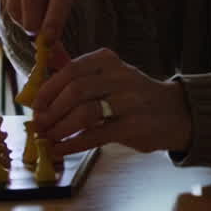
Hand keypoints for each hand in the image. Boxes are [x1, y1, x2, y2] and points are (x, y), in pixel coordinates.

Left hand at [30, 46, 193, 157]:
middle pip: (76, 90)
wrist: (175, 113)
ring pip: (85, 112)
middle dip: (51, 110)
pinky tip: (60, 149)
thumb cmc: (133, 96)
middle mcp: (120, 76)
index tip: (35, 106)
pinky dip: (73, 144)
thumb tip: (40, 71)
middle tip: (39, 125)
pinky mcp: (134, 126)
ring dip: (60, 128)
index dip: (48, 90)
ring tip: (48, 138)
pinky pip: (96, 135)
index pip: (71, 70)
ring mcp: (129, 101)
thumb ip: (77, 73)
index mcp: (108, 61)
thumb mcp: (109, 76)